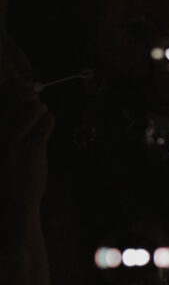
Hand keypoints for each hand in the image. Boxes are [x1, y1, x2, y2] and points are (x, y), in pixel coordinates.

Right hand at [0, 75, 52, 223]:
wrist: (13, 199)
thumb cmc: (9, 164)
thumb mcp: (4, 137)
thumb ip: (13, 112)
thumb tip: (31, 85)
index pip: (4, 89)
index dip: (17, 86)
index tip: (25, 91)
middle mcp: (0, 127)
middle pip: (21, 93)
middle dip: (31, 98)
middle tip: (32, 113)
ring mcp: (13, 136)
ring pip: (35, 105)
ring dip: (40, 112)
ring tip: (37, 125)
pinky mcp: (31, 146)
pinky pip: (47, 121)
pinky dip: (48, 124)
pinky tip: (42, 135)